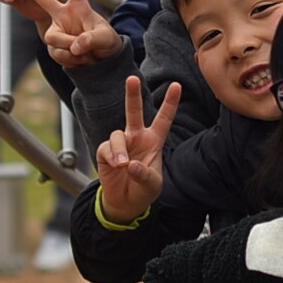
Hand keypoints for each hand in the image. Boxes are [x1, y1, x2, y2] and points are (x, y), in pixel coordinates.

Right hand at [95, 77, 181, 222]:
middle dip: (133, 95)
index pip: (164, 119)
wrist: (126, 203)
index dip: (170, 103)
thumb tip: (129, 164)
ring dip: (120, 150)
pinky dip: (112, 157)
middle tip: (132, 78)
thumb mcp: (152, 185)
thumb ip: (144, 175)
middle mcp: (137, 137)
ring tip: (124, 165)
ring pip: (117, 134)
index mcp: (154, 141)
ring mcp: (121, 144)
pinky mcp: (105, 152)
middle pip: (134, 111)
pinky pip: (107, 148)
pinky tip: (117, 167)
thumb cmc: (144, 190)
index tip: (177, 85)